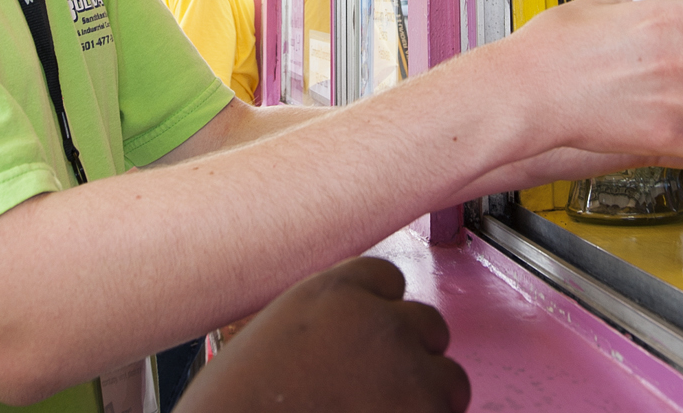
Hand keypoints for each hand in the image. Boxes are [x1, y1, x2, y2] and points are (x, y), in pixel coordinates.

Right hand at [179, 258, 468, 412]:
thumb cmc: (233, 406)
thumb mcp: (269, 338)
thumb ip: (322, 325)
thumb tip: (348, 342)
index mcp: (335, 293)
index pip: (388, 281)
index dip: (379, 317)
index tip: (366, 346)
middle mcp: (380, 323)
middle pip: (428, 326)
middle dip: (412, 357)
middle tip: (378, 391)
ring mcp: (409, 373)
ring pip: (449, 380)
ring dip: (425, 399)